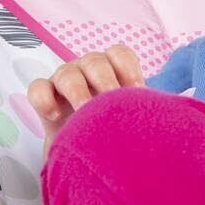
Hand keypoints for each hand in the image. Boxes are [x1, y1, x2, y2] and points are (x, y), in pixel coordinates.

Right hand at [26, 44, 144, 161]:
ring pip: (66, 73)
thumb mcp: (129, 116)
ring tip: (85, 111)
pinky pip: (37, 89)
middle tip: (112, 102)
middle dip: (105, 81)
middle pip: (95, 62)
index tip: (138, 92)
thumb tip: (168, 115)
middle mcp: (87, 69)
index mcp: (112, 68)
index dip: (129, 69)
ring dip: (77, 91)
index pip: (120, 54)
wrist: (82, 150)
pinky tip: (55, 116)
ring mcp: (63, 79)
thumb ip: (142, 111)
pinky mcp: (42, 95)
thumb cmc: (112, 126)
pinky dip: (45, 99)